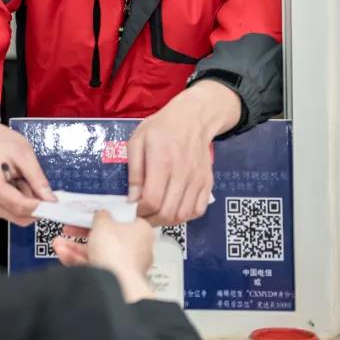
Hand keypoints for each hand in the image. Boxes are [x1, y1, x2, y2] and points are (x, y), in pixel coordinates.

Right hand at [0, 104, 54, 225]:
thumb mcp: (23, 153)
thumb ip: (37, 178)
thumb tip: (50, 199)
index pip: (19, 206)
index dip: (39, 207)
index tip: (53, 203)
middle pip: (16, 215)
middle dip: (31, 204)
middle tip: (34, 183)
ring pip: (12, 215)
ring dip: (23, 202)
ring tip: (19, 179)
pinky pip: (5, 211)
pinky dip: (15, 201)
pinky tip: (12, 184)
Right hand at [52, 211, 155, 302]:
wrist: (115, 283)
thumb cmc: (117, 251)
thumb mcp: (103, 223)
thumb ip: (101, 215)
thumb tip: (101, 215)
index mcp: (142, 231)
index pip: (123, 220)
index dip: (106, 217)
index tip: (92, 216)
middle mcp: (137, 250)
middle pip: (107, 238)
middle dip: (83, 234)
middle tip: (71, 229)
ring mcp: (126, 267)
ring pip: (98, 254)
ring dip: (76, 248)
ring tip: (59, 244)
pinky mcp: (115, 280)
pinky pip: (95, 266)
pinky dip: (79, 260)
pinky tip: (63, 255)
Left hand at [128, 80, 239, 224]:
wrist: (193, 118)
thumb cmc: (161, 128)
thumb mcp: (138, 141)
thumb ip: (134, 170)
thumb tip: (132, 199)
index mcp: (162, 160)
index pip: (152, 199)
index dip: (140, 211)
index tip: (133, 209)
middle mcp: (182, 173)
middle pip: (167, 212)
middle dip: (151, 220)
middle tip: (142, 216)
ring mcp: (197, 179)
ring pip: (183, 215)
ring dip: (167, 221)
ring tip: (156, 214)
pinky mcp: (207, 183)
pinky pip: (197, 210)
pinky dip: (184, 217)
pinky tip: (173, 209)